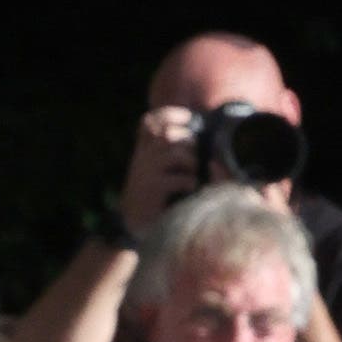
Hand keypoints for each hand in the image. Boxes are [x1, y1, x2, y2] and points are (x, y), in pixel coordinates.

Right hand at [117, 106, 199, 240]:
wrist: (133, 225)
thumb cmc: (155, 198)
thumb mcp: (158, 173)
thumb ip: (175, 157)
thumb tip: (208, 153)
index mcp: (144, 150)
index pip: (150, 122)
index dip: (169, 116)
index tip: (188, 120)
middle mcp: (143, 156)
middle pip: (170, 134)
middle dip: (189, 143)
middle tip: (192, 160)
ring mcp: (146, 171)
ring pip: (178, 154)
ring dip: (192, 164)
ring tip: (192, 176)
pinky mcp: (153, 188)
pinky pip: (182, 178)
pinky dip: (190, 184)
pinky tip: (188, 192)